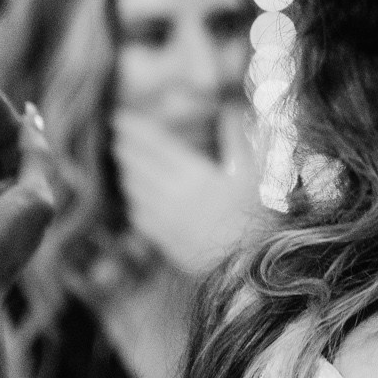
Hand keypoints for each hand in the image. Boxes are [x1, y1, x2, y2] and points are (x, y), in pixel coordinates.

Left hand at [113, 107, 264, 275]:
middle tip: (115, 135)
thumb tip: (229, 108)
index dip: (136, 130)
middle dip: (126, 148)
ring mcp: (166, 221)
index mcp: (194, 175)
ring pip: (136, 191)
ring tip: (122, 162)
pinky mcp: (167, 242)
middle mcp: (173, 196)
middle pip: (140, 167)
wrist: (253, 269)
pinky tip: (135, 199)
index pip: (156, 146)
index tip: (119, 117)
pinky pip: (140, 218)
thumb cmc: (262, 216)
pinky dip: (134, 202)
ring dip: (127, 172)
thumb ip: (239, 139)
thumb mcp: (258, 172)